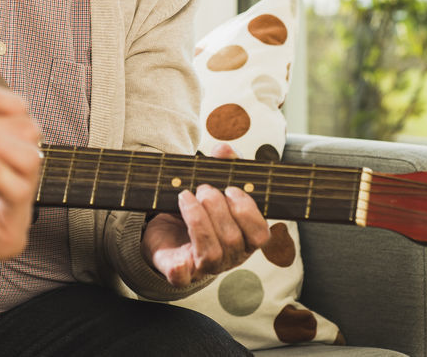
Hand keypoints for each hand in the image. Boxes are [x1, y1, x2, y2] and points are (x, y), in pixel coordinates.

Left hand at [140, 143, 270, 286]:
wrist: (166, 230)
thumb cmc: (199, 209)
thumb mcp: (213, 184)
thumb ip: (223, 166)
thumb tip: (224, 149)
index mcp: (244, 239)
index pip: (260, 235)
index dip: (248, 212)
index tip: (231, 189)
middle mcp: (229, 258)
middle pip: (233, 240)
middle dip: (217, 208)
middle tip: (203, 189)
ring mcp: (204, 268)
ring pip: (211, 254)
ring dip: (198, 220)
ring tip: (185, 197)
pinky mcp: (179, 273)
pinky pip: (182, 277)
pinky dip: (180, 267)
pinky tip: (177, 257)